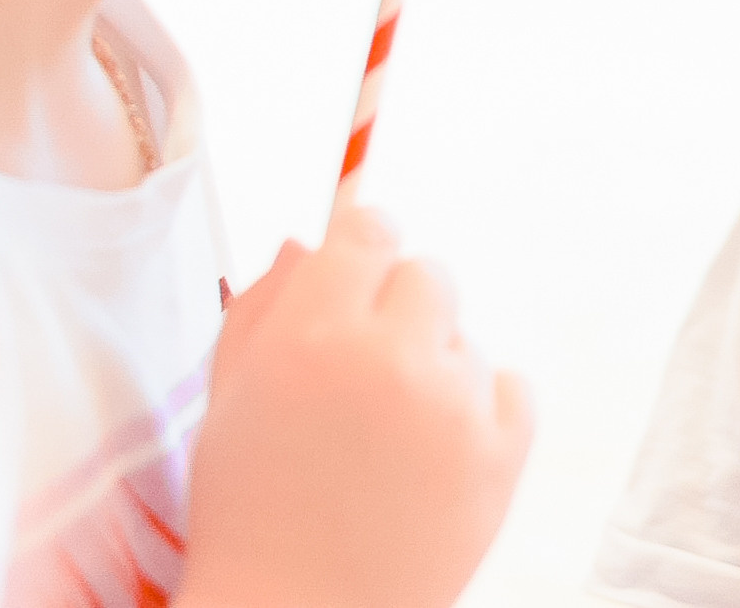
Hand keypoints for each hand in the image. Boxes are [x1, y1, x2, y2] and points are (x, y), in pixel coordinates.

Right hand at [179, 208, 532, 607]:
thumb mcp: (228, 398)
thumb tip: (308, 240)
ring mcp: (455, 408)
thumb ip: (263, 305)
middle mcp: (392, 358)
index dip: (359, 254)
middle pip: (427, 274)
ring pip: (464, 339)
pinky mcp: (502, 457)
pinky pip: (510, 387)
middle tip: (362, 374)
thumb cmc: (249, 509)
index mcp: (314, 335)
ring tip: (385, 440)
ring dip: (434, 369)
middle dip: (397, 310)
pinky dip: (480, 410)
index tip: (351, 283)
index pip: (371, 229)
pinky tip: (431, 454)